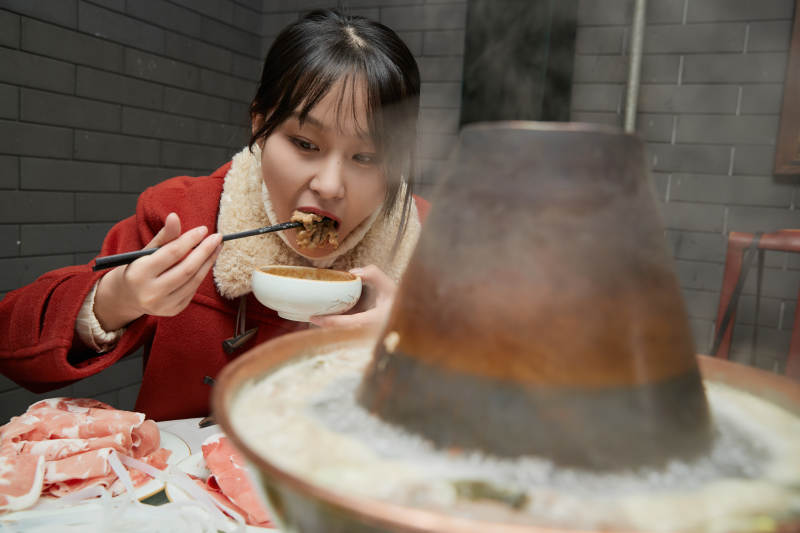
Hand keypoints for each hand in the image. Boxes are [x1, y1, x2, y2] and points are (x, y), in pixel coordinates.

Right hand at [94, 213, 222, 330]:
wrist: (128, 296)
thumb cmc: (139, 268)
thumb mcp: (146, 250)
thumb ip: (163, 236)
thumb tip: (175, 216)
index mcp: (139, 273)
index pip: (172, 253)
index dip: (190, 240)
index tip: (203, 229)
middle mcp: (151, 292)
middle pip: (186, 269)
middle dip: (205, 251)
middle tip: (217, 237)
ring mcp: (163, 304)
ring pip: (193, 281)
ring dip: (208, 262)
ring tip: (216, 248)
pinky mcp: (173, 310)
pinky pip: (193, 290)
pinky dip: (201, 274)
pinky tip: (206, 262)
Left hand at [310, 264, 395, 329]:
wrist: (410, 323)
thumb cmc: (401, 305)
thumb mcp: (390, 287)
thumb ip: (374, 275)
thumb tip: (354, 273)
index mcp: (373, 322)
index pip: (346, 324)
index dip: (328, 322)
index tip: (313, 317)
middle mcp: (367, 333)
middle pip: (340, 333)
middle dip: (325, 326)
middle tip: (310, 316)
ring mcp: (365, 337)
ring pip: (343, 334)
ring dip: (330, 328)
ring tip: (316, 317)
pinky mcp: (364, 337)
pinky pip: (348, 333)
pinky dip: (339, 326)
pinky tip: (332, 318)